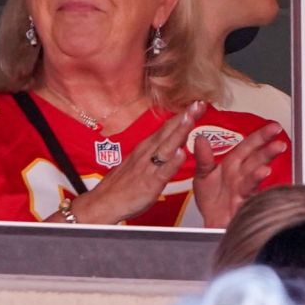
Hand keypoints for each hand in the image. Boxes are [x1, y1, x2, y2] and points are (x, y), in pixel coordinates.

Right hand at [69, 101, 205, 223]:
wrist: (104, 202)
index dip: (183, 115)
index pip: (167, 127)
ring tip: (191, 118)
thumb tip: (170, 142)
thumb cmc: (122, 184)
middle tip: (199, 103)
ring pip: (167, 146)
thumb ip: (154, 151)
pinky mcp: (150, 183)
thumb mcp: (139, 161)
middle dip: (185, 117)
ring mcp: (148, 166)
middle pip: (169, 131)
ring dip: (179, 132)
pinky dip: (172, 162)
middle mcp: (148, 153)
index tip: (197, 103)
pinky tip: (181, 153)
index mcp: (147, 147)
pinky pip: (162, 171)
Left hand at [194, 122, 287, 227]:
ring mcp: (243, 191)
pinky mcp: (241, 206)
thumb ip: (203, 157)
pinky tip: (259, 184)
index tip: (274, 127)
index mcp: (233, 164)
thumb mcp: (203, 174)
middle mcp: (241, 176)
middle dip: (269, 151)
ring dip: (261, 172)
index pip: (249, 146)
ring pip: (254, 179)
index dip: (261, 136)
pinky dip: (252, 192)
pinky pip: (248, 198)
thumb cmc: (211, 199)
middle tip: (279, 143)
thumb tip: (200, 138)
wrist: (210, 222)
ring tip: (266, 168)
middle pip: (257, 160)